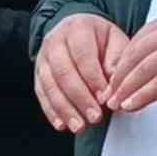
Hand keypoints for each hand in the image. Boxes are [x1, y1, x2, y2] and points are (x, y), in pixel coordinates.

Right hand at [34, 13, 128, 132]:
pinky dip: (51, 110)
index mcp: (77, 28)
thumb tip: (114, 87)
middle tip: (95, 117)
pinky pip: (41, 93)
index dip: (94, 79)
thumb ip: (118, 62)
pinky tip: (61, 124)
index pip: (83, 56)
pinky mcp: (38, 72)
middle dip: (79, 98)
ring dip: (64, 108)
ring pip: (49, 84)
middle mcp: (55, 41)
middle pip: (63, 72)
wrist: (79, 30)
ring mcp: (43, 57)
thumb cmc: (101, 39)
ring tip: (79, 126)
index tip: (106, 98)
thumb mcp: (116, 42)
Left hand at [104, 6, 156, 113]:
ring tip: (116, 104)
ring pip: (145, 69)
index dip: (124, 60)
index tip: (114, 77)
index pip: (139, 38)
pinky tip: (133, 105)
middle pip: (137, 53)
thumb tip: (150, 61)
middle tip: (108, 93)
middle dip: (119, 76)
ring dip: (127, 88)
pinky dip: (143, 94)